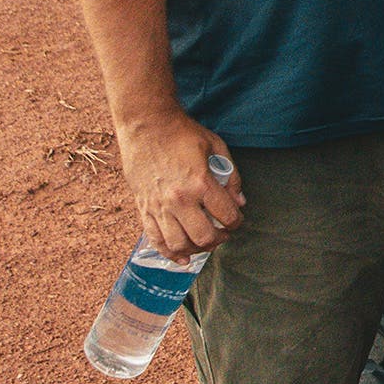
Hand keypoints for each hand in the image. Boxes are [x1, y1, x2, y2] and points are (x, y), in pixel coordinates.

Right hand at [116, 110, 243, 262]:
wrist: (146, 125)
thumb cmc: (183, 134)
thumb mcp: (216, 146)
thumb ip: (232, 175)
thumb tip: (240, 201)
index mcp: (200, 183)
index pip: (226, 215)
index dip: (237, 221)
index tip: (237, 219)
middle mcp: (179, 200)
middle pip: (204, 237)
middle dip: (219, 239)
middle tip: (223, 233)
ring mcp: (159, 206)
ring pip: (179, 244)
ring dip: (196, 249)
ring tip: (205, 242)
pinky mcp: (143, 208)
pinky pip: (155, 240)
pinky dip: (169, 253)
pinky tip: (181, 258)